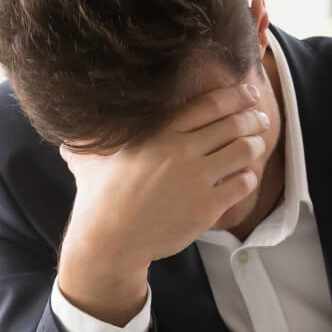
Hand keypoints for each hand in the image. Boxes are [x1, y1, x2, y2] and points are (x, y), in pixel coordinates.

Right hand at [57, 81, 269, 323]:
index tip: (247, 92)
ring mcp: (196, 178)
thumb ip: (94, 138)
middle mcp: (181, 151)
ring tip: (257, 144)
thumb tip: (72, 133)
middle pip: (233, 124)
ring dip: (255, 144)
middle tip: (260, 118)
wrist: (110, 239)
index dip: (234, 95)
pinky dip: (248, 176)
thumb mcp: (93, 157)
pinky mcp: (207, 206)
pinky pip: (242, 183)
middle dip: (253, 118)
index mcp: (158, 132)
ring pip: (244, 150)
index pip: (208, 105)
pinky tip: (245, 176)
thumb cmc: (99, 197)